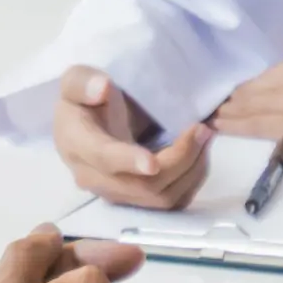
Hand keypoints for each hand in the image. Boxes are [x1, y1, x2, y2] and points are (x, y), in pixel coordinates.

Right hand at [54, 65, 211, 208]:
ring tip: (205, 136)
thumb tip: (101, 88)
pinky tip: (199, 154)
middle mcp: (94, 178)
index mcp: (77, 145)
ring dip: (191, 169)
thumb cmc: (84, 100)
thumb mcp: (76, 80)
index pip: (103, 159)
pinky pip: (172, 201)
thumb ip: (83, 82)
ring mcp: (117, 194)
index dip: (128, 162)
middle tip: (202, 129)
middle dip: (179, 160)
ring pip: (162, 197)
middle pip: (143, 186)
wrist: (85, 124)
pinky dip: (192, 179)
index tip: (152, 163)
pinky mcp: (137, 200)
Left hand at [212, 49, 282, 150]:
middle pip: (250, 88)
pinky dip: (234, 125)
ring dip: (224, 112)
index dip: (243, 86)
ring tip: (204, 118)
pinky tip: (218, 127)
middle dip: (227, 98)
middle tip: (204, 106)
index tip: (227, 93)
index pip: (265, 74)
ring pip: (247, 105)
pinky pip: (256, 124)